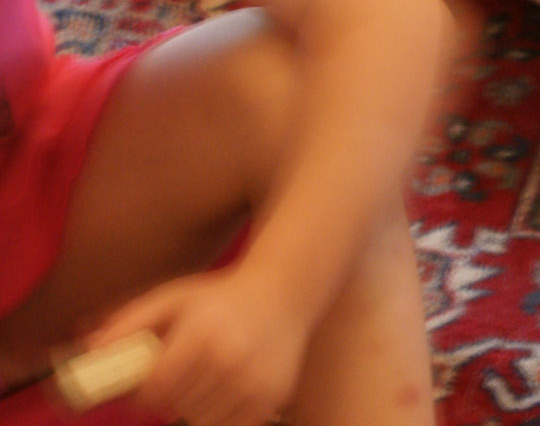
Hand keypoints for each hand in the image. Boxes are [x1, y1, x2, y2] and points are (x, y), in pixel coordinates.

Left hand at [89, 263, 314, 425]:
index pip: (156, 388)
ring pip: (200, 419)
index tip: (148, 385)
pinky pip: (230, 425)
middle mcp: (231, 358)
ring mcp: (254, 380)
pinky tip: (222, 392)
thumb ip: (131, 321)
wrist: (285, 293)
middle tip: (176, 380)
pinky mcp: (272, 396)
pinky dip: (219, 416)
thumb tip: (89, 351)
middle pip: (176, 405)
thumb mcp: (174, 297)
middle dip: (168, 398)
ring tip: (201, 383)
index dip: (144, 393)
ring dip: (192, 408)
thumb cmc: (221, 297)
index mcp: (203, 333)